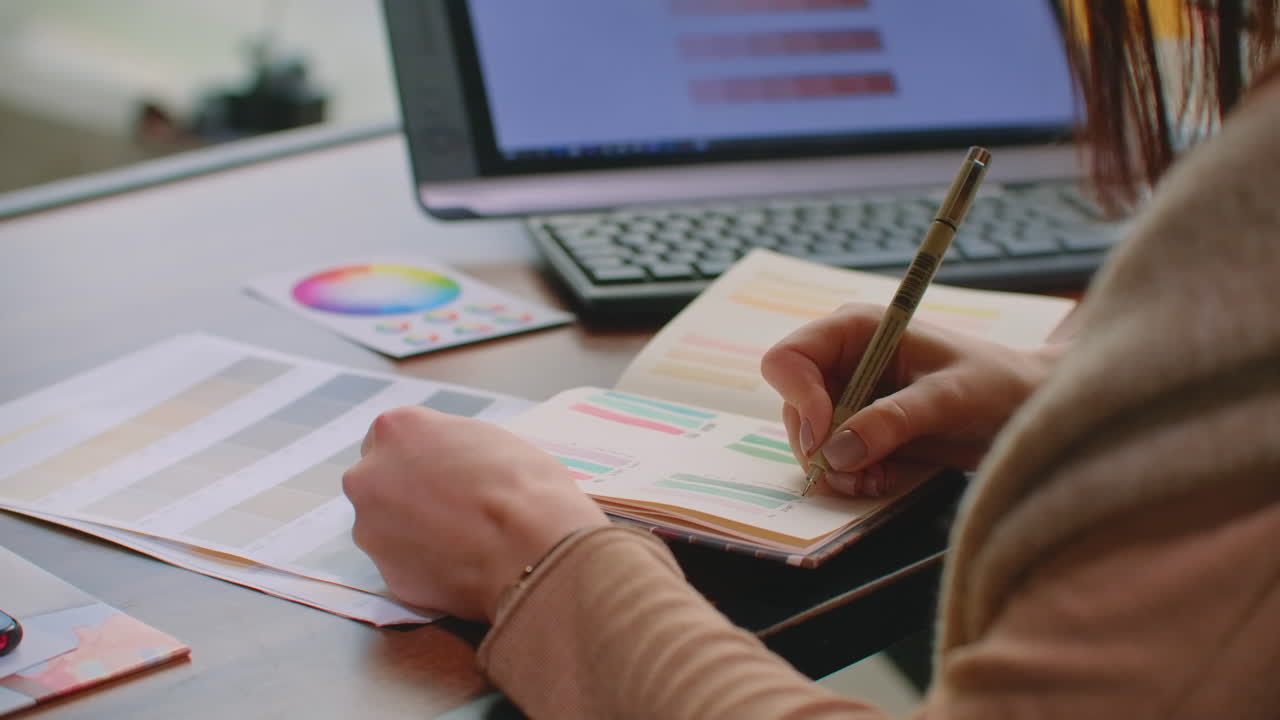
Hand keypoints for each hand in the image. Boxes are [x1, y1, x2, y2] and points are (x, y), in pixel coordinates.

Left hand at [342, 407, 607, 621]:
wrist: (534, 549)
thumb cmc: (525, 485)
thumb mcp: (486, 439)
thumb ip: (448, 447)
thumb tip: (447, 465)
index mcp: (395, 430)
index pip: (391, 438)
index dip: (421, 456)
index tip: (445, 471)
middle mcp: (368, 476)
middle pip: (380, 482)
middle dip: (407, 493)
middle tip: (453, 507)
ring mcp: (370, 530)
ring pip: (387, 527)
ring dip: (414, 532)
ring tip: (463, 541)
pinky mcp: (386, 575)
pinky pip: (404, 566)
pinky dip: (426, 566)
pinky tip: (462, 566)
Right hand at [761, 302, 1062, 496]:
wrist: (1028, 408)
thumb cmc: (999, 385)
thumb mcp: (949, 399)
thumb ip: (894, 420)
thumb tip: (837, 452)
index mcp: (856, 330)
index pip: (788, 358)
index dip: (797, 398)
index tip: (826, 436)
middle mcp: (844, 359)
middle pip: (792, 406)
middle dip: (818, 446)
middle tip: (854, 475)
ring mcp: (850, 394)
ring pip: (808, 437)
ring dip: (835, 467)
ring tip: (876, 480)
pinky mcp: (862, 426)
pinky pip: (832, 456)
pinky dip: (850, 475)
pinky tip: (884, 478)